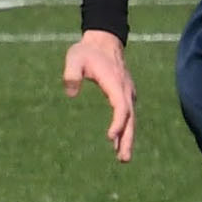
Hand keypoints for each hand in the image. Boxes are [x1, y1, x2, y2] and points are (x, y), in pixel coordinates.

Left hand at [64, 29, 135, 161]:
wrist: (104, 41)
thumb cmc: (87, 51)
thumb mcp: (74, 58)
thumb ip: (71, 74)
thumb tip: (71, 93)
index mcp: (115, 83)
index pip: (121, 106)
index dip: (118, 122)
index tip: (110, 137)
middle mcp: (125, 91)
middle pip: (130, 119)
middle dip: (127, 139)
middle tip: (123, 159)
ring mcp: (127, 93)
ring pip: (131, 119)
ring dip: (127, 138)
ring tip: (123, 158)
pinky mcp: (125, 95)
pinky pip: (128, 116)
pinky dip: (125, 130)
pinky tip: (119, 141)